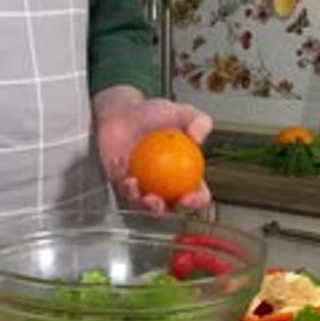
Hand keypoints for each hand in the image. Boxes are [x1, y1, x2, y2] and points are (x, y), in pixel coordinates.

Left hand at [93, 86, 212, 213]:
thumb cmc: (152, 114)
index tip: (190, 196)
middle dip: (165, 211)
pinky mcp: (121, 183)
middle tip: (159, 201)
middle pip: (169, 208)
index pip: (196, 193)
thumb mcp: (181, 112)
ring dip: (138, 200)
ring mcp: (143, 186)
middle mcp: (165, 185)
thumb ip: (198, 120)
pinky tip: (120, 164)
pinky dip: (121, 179)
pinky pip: (121, 187)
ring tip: (135, 185)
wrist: (125, 109)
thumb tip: (199, 137)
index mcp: (184, 174)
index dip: (196, 201)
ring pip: (142, 204)